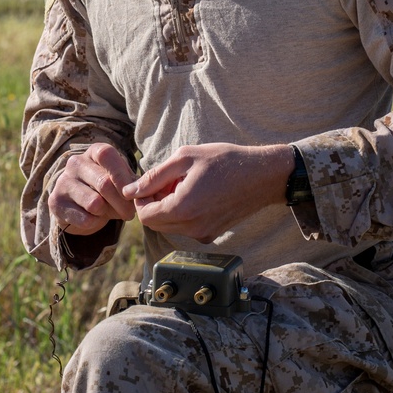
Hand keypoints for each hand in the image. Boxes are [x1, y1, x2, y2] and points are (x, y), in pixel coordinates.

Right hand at [48, 143, 137, 235]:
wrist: (78, 205)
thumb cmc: (106, 189)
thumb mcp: (120, 181)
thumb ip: (130, 183)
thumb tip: (138, 191)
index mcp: (94, 152)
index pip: (107, 156)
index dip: (122, 176)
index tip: (134, 194)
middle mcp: (75, 163)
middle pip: (103, 183)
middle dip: (122, 203)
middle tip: (130, 213)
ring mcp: (63, 181)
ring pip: (94, 203)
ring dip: (108, 213)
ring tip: (110, 213)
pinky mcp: (55, 202)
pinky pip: (84, 218)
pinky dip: (95, 222)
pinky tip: (94, 218)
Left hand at [122, 143, 294, 242]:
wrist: (263, 175)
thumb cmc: (225, 160)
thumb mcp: (185, 158)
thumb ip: (154, 176)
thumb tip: (130, 191)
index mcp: (182, 208)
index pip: (144, 215)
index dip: (141, 198)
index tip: (151, 182)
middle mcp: (192, 227)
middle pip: (155, 224)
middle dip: (153, 203)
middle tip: (167, 182)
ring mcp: (203, 234)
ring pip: (170, 226)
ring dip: (168, 208)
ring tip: (183, 185)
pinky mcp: (212, 234)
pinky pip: (186, 227)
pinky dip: (183, 214)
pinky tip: (196, 193)